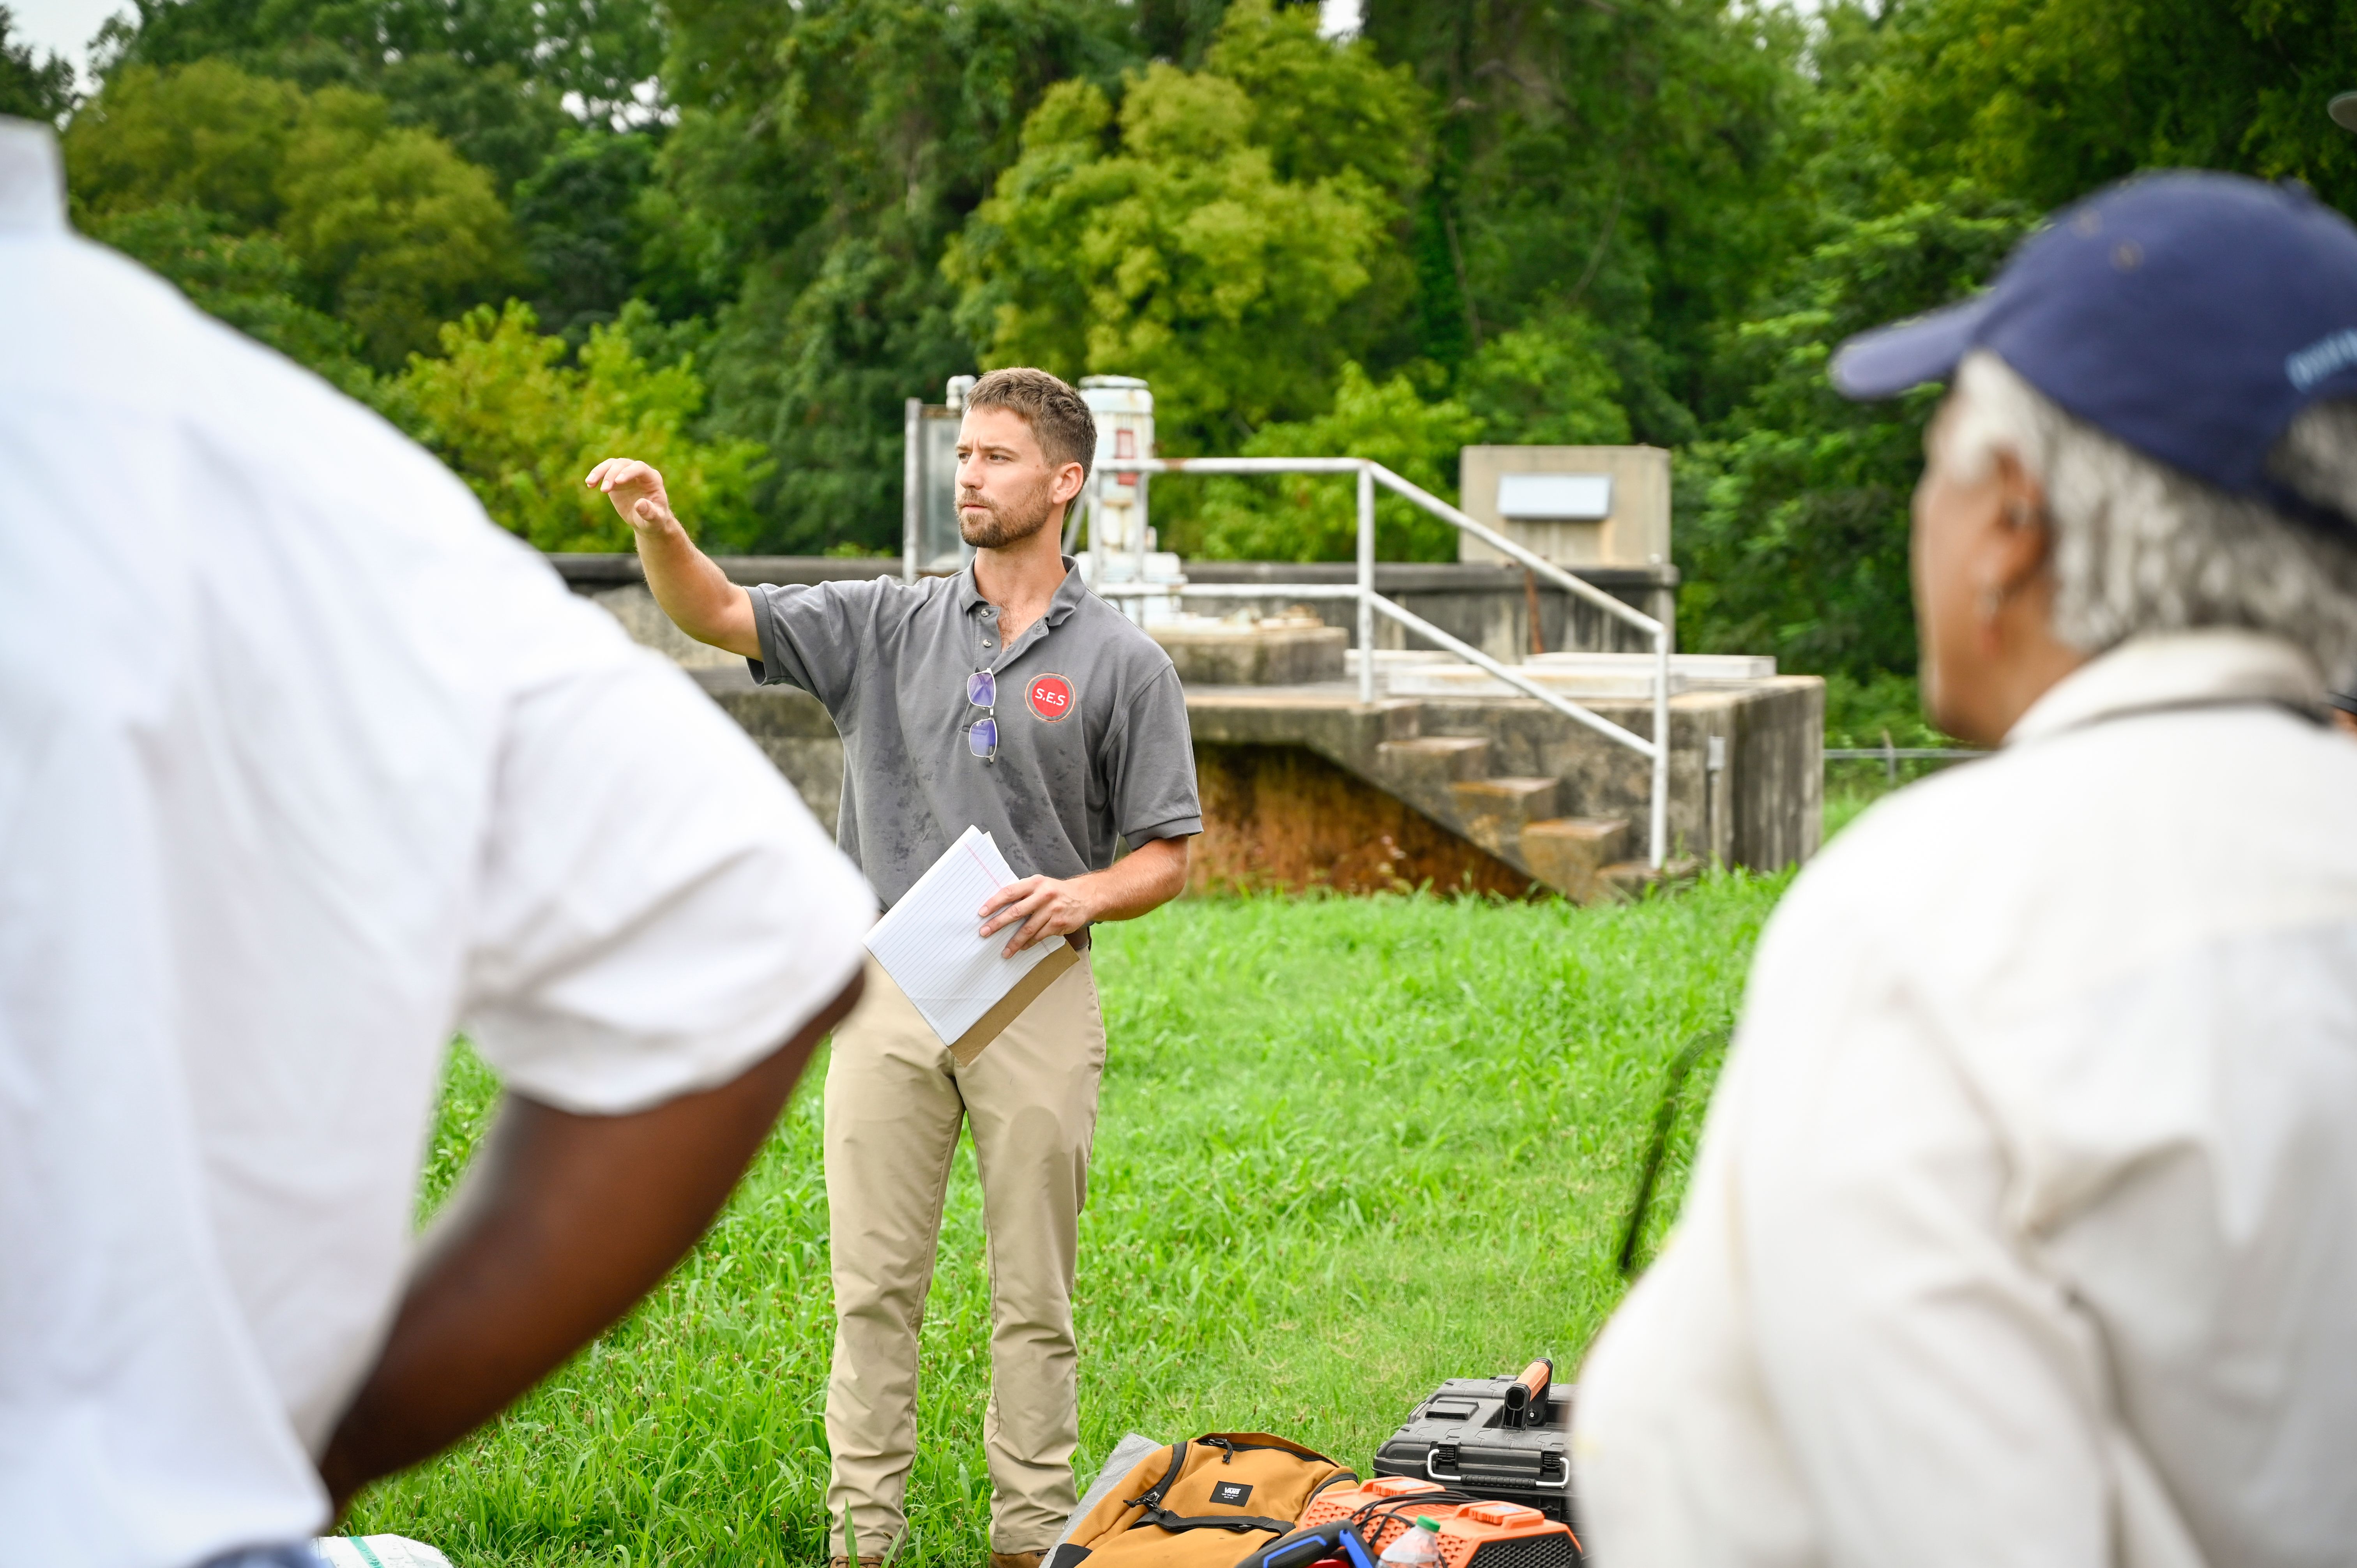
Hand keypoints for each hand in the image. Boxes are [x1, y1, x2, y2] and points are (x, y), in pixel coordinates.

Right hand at [585, 458, 676, 533]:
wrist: (646, 521)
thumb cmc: (654, 520)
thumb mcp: (655, 520)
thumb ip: (650, 513)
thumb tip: (640, 504)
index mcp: (653, 479)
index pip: (640, 468)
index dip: (629, 472)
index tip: (618, 482)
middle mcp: (640, 473)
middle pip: (623, 464)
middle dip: (612, 474)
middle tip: (604, 490)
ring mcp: (627, 474)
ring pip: (612, 464)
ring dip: (600, 471)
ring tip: (590, 483)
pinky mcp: (616, 479)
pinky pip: (604, 471)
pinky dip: (596, 476)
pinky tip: (590, 485)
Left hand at [979, 875, 1095, 955]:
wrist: (1085, 897)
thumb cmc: (1056, 891)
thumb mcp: (1040, 884)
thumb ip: (1022, 892)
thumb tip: (997, 905)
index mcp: (1035, 883)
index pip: (1010, 892)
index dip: (994, 903)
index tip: (982, 913)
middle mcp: (1043, 895)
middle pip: (1016, 912)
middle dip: (997, 923)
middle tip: (984, 932)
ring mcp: (1052, 911)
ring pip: (1028, 929)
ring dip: (1014, 942)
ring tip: (1004, 951)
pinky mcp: (1058, 924)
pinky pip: (1040, 936)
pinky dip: (1029, 943)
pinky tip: (1022, 948)